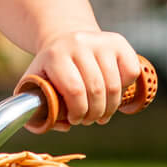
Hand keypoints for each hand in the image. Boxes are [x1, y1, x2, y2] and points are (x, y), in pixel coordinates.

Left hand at [23, 31, 142, 131]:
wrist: (64, 41)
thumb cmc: (50, 71)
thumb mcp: (35, 86)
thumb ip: (39, 110)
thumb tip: (64, 125)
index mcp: (55, 56)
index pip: (74, 90)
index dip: (78, 112)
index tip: (75, 120)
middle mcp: (79, 44)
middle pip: (96, 90)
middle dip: (94, 113)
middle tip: (89, 120)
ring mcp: (100, 41)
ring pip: (115, 85)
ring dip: (109, 107)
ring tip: (101, 113)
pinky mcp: (118, 42)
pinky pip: (131, 73)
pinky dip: (125, 89)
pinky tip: (112, 92)